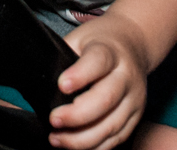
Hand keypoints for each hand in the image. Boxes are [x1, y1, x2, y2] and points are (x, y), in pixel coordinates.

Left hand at [48, 12, 152, 149]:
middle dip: (77, 115)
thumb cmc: (101, 42)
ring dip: (82, 138)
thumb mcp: (80, 38)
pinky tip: (76, 146)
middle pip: (105, 99)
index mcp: (110, 51)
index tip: (61, 86)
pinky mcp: (136, 116)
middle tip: (54, 120)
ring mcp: (134, 98)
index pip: (97, 61)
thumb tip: (40, 83)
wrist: (135, 44)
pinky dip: (96, 147)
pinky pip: (117, 138)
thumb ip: (63, 57)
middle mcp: (126, 75)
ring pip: (112, 125)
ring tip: (58, 139)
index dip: (79, 75)